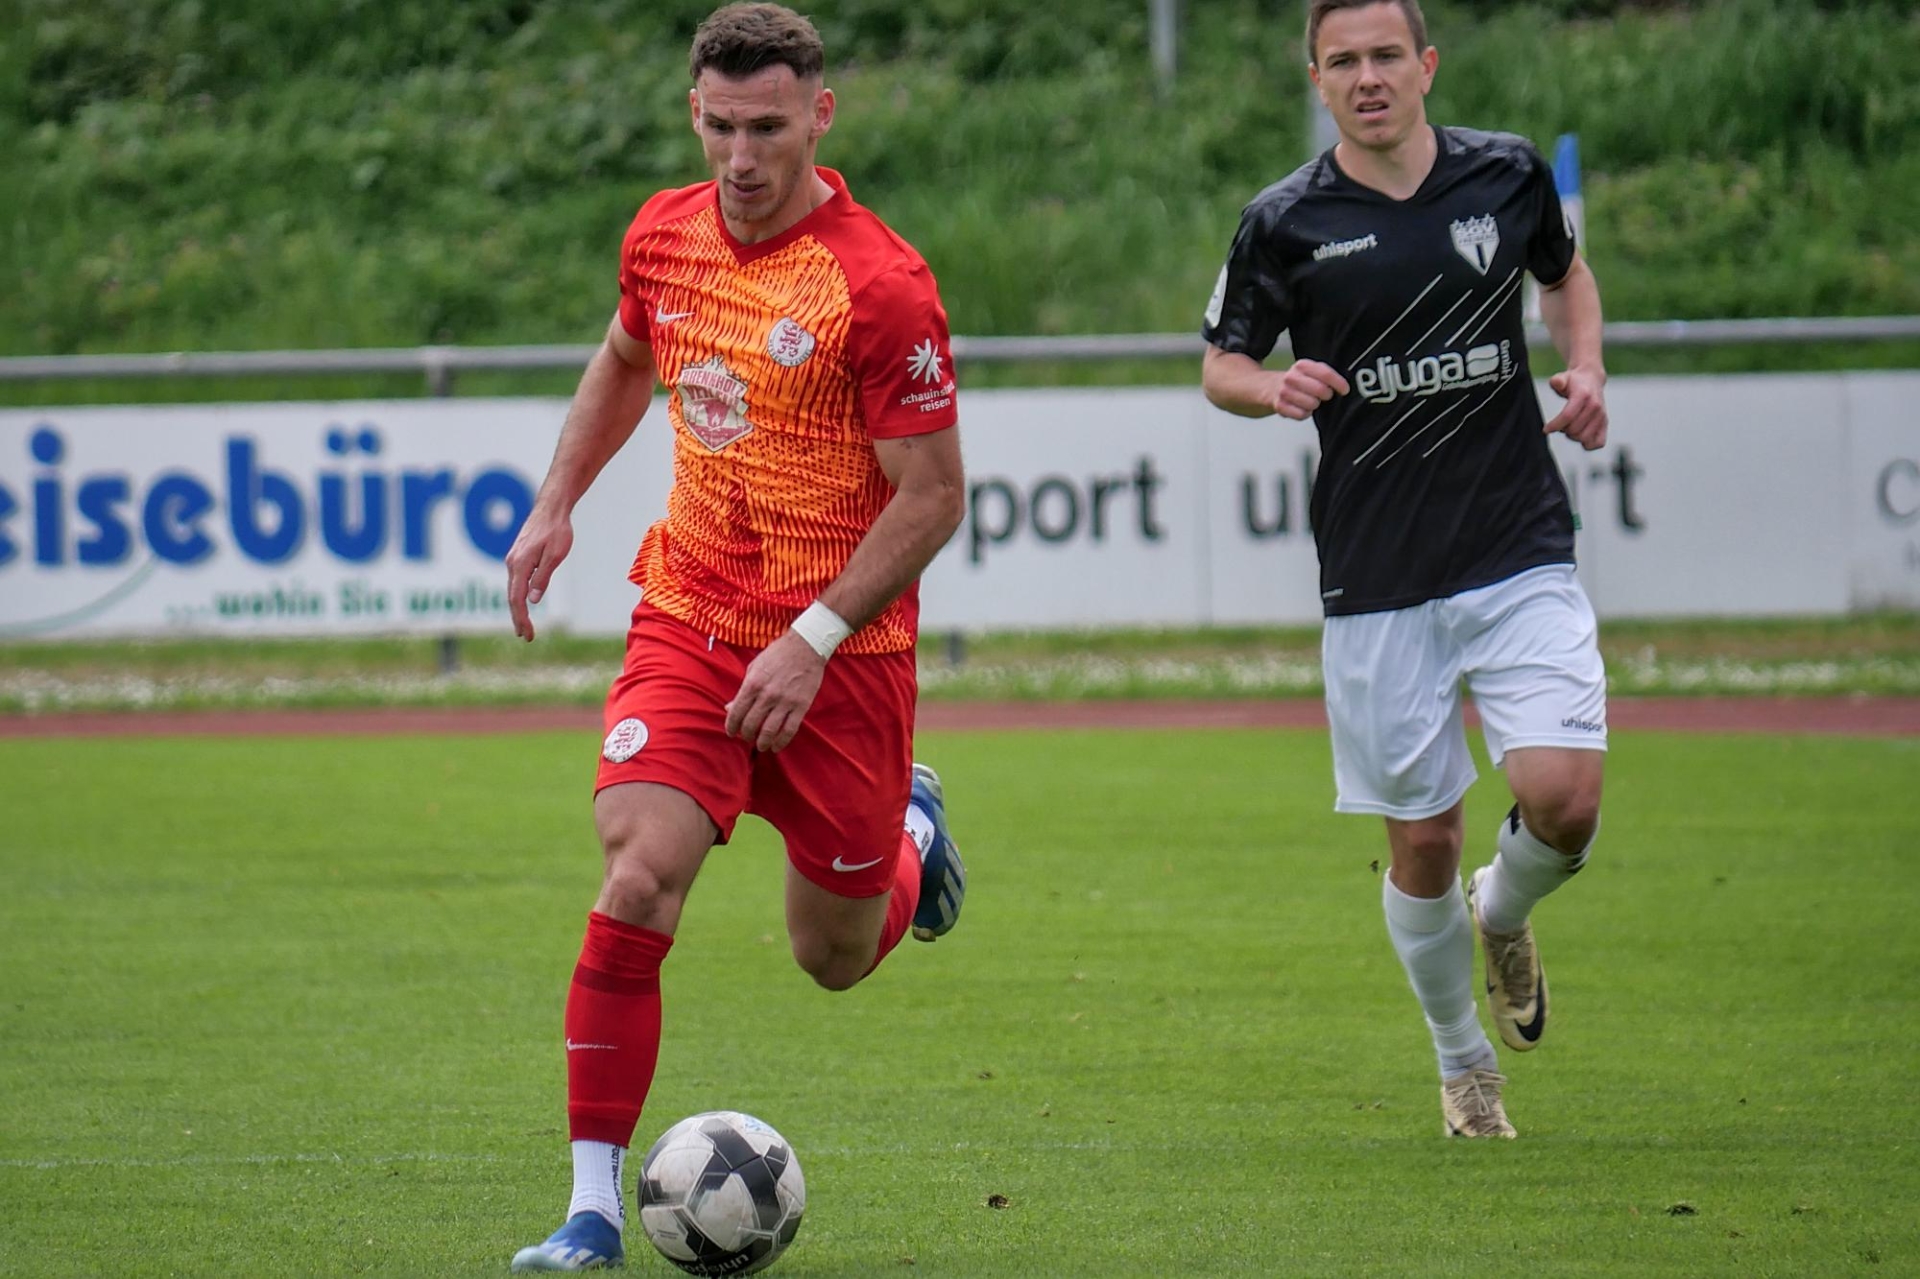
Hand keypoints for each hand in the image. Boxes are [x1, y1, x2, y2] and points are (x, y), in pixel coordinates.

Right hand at [504, 505, 573, 641]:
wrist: (551, 508)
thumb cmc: (556, 530)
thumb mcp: (554, 556)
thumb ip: (543, 578)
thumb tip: (533, 600)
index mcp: (520, 564)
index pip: (516, 599)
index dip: (521, 618)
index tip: (527, 634)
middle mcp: (512, 563)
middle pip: (511, 597)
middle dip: (518, 618)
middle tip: (526, 636)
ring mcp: (513, 559)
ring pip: (512, 589)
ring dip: (518, 609)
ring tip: (524, 626)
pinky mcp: (518, 556)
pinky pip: (515, 581)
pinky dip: (518, 596)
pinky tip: (524, 604)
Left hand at [725, 630, 826, 751]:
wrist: (806, 646)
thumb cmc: (777, 655)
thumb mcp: (754, 668)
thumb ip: (742, 690)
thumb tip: (729, 708)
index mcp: (752, 684)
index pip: (736, 712)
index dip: (731, 726)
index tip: (731, 732)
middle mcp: (767, 695)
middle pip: (751, 725)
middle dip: (746, 735)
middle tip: (747, 737)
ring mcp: (785, 701)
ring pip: (769, 731)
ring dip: (762, 742)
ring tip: (761, 745)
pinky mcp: (801, 706)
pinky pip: (789, 730)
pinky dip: (781, 742)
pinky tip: (776, 746)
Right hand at [1266, 359, 1350, 419]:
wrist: (1271, 387)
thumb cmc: (1299, 381)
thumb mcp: (1311, 371)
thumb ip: (1326, 375)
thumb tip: (1343, 387)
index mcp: (1302, 365)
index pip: (1325, 374)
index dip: (1338, 383)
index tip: (1345, 390)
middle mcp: (1291, 377)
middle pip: (1320, 390)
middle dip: (1327, 395)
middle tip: (1325, 396)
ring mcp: (1284, 392)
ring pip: (1312, 404)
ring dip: (1315, 405)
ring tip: (1311, 401)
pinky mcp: (1280, 406)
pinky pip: (1302, 414)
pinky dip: (1305, 413)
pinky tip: (1302, 408)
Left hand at [1545, 365, 1607, 450]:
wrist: (1592, 379)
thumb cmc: (1574, 381)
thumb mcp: (1563, 377)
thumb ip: (1557, 381)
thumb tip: (1557, 383)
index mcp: (1583, 395)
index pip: (1568, 416)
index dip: (1554, 425)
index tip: (1546, 429)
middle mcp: (1595, 406)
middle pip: (1574, 429)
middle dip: (1563, 430)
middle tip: (1560, 424)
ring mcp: (1602, 416)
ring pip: (1584, 438)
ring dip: (1573, 437)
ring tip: (1569, 427)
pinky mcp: (1605, 423)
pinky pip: (1598, 443)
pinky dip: (1587, 444)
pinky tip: (1580, 435)